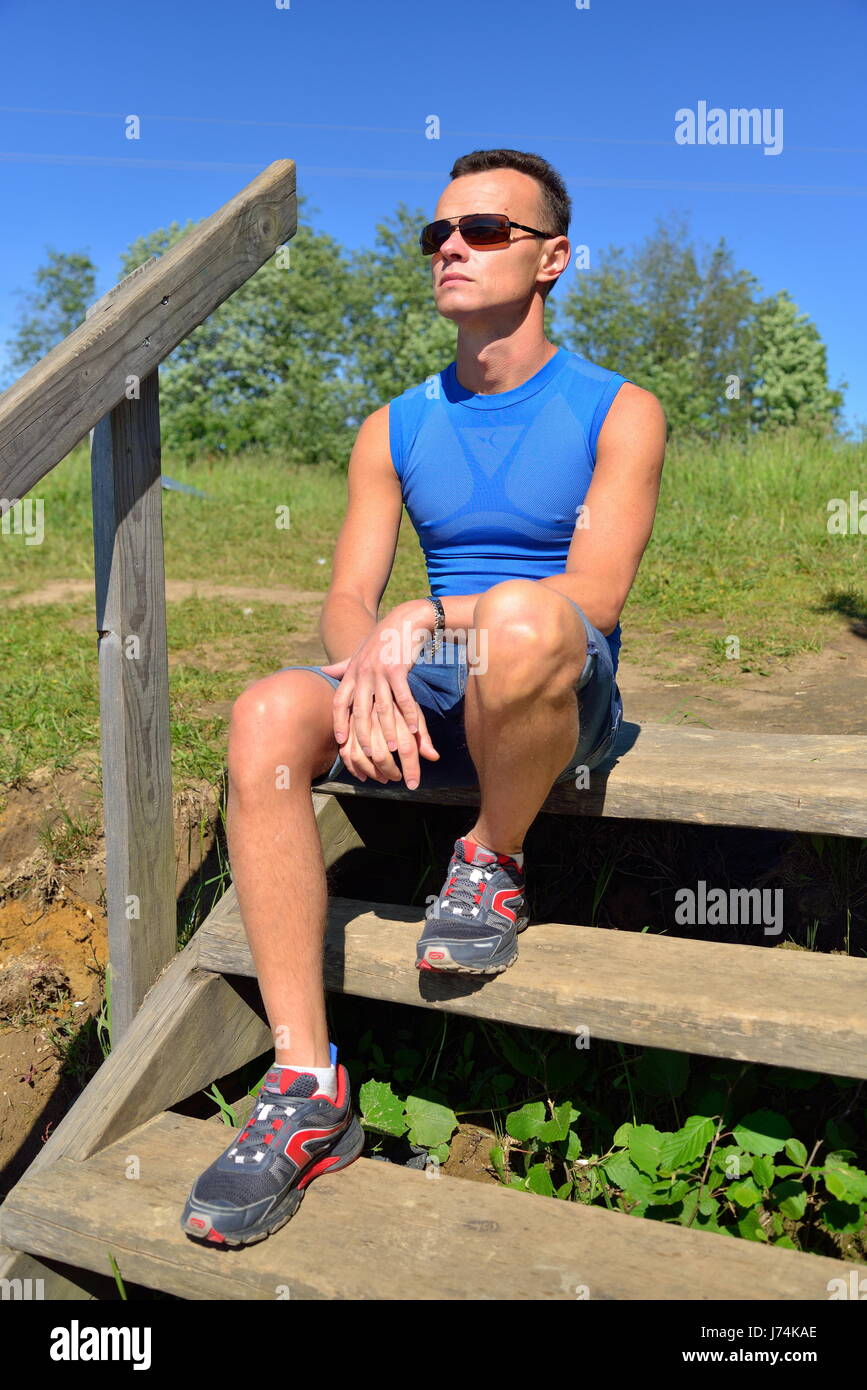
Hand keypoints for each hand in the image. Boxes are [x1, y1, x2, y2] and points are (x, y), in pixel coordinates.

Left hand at [321, 602, 436, 777]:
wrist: (405, 619)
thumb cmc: (382, 640)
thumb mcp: (359, 652)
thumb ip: (342, 665)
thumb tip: (323, 670)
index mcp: (352, 672)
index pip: (339, 701)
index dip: (338, 722)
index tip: (340, 742)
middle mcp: (363, 672)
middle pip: (360, 710)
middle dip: (363, 735)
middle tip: (369, 757)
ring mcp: (380, 671)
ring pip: (382, 707)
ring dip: (388, 730)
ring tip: (392, 750)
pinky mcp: (398, 668)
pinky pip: (403, 696)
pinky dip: (410, 713)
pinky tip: (415, 728)